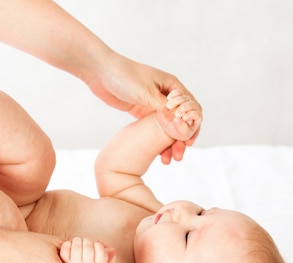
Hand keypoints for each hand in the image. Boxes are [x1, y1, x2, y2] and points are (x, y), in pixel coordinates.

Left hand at [60, 237, 115, 262]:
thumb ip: (110, 254)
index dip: (99, 246)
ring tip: (80, 243)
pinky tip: (71, 246)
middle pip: (88, 248)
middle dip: (88, 241)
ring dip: (78, 240)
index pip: (101, 254)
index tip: (98, 245)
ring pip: (76, 247)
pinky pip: (65, 249)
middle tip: (87, 243)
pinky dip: (68, 243)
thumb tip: (99, 243)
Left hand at [86, 52, 200, 163]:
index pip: (191, 108)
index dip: (192, 126)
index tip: (188, 143)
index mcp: (172, 85)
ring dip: (170, 142)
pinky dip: (158, 140)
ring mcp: (154, 103)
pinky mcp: (142, 110)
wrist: (100, 72)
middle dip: (182, 138)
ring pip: (169, 126)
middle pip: (181, 119)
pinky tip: (158, 154)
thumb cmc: (125, 77)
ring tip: (168, 160)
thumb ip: (165, 110)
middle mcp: (166, 94)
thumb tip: (182, 125)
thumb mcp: (147, 94)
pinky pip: (155, 128)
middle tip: (179, 155)